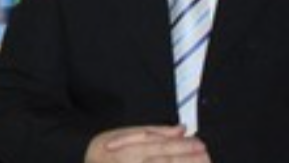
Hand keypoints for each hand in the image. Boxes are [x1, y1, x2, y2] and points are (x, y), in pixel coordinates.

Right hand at [85, 125, 210, 162]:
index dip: (182, 147)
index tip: (200, 144)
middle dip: (188, 160)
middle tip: (206, 156)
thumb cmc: (105, 149)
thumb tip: (180, 128)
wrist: (82, 162)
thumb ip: (154, 132)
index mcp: (129, 151)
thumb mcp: (125, 134)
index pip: (161, 148)